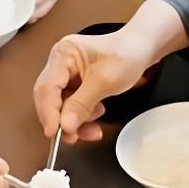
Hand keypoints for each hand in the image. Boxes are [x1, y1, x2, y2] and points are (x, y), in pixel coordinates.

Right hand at [33, 30, 148, 142]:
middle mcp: (60, 64)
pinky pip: (72, 108)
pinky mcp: (75, 87)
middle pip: (49, 99)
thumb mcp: (105, 80)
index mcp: (63, 54)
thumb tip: (65, 125)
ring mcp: (67, 76)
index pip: (47, 87)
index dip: (48, 112)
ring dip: (75, 122)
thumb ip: (82, 104)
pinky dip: (82, 119)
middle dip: (62, 120)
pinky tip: (95, 118)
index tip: (54, 132)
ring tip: (93, 127)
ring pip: (61, 107)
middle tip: (72, 136)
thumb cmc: (126, 54)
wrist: (141, 51)